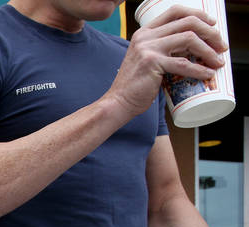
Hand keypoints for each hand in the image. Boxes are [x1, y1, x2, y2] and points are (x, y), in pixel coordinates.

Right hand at [106, 6, 225, 119]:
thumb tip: (195, 48)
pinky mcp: (151, 63)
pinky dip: (199, 69)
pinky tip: (208, 74)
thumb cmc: (136, 85)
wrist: (118, 102)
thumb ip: (167, 50)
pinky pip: (183, 63)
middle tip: (221, 46)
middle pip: (188, 22)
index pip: (175, 11)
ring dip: (208, 50)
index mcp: (145, 32)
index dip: (198, 14)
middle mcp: (145, 36)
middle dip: (210, 33)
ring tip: (218, 61)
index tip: (212, 25)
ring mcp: (148, 48)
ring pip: (189, 39)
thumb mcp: (150, 59)